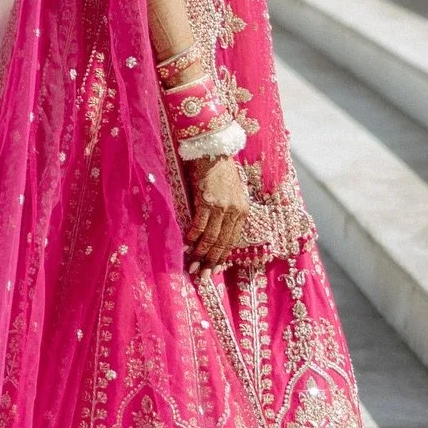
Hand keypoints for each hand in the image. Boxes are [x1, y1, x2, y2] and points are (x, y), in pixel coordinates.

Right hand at [184, 155, 249, 274]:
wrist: (213, 152)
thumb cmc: (221, 173)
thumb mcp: (231, 194)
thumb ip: (228, 213)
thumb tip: (215, 234)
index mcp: (242, 212)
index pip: (232, 241)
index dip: (222, 257)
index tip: (214, 269)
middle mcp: (234, 211)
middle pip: (222, 243)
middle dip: (211, 261)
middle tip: (202, 275)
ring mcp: (221, 207)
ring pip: (211, 237)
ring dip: (200, 253)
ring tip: (192, 264)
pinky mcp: (207, 201)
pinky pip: (199, 225)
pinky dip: (192, 237)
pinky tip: (186, 244)